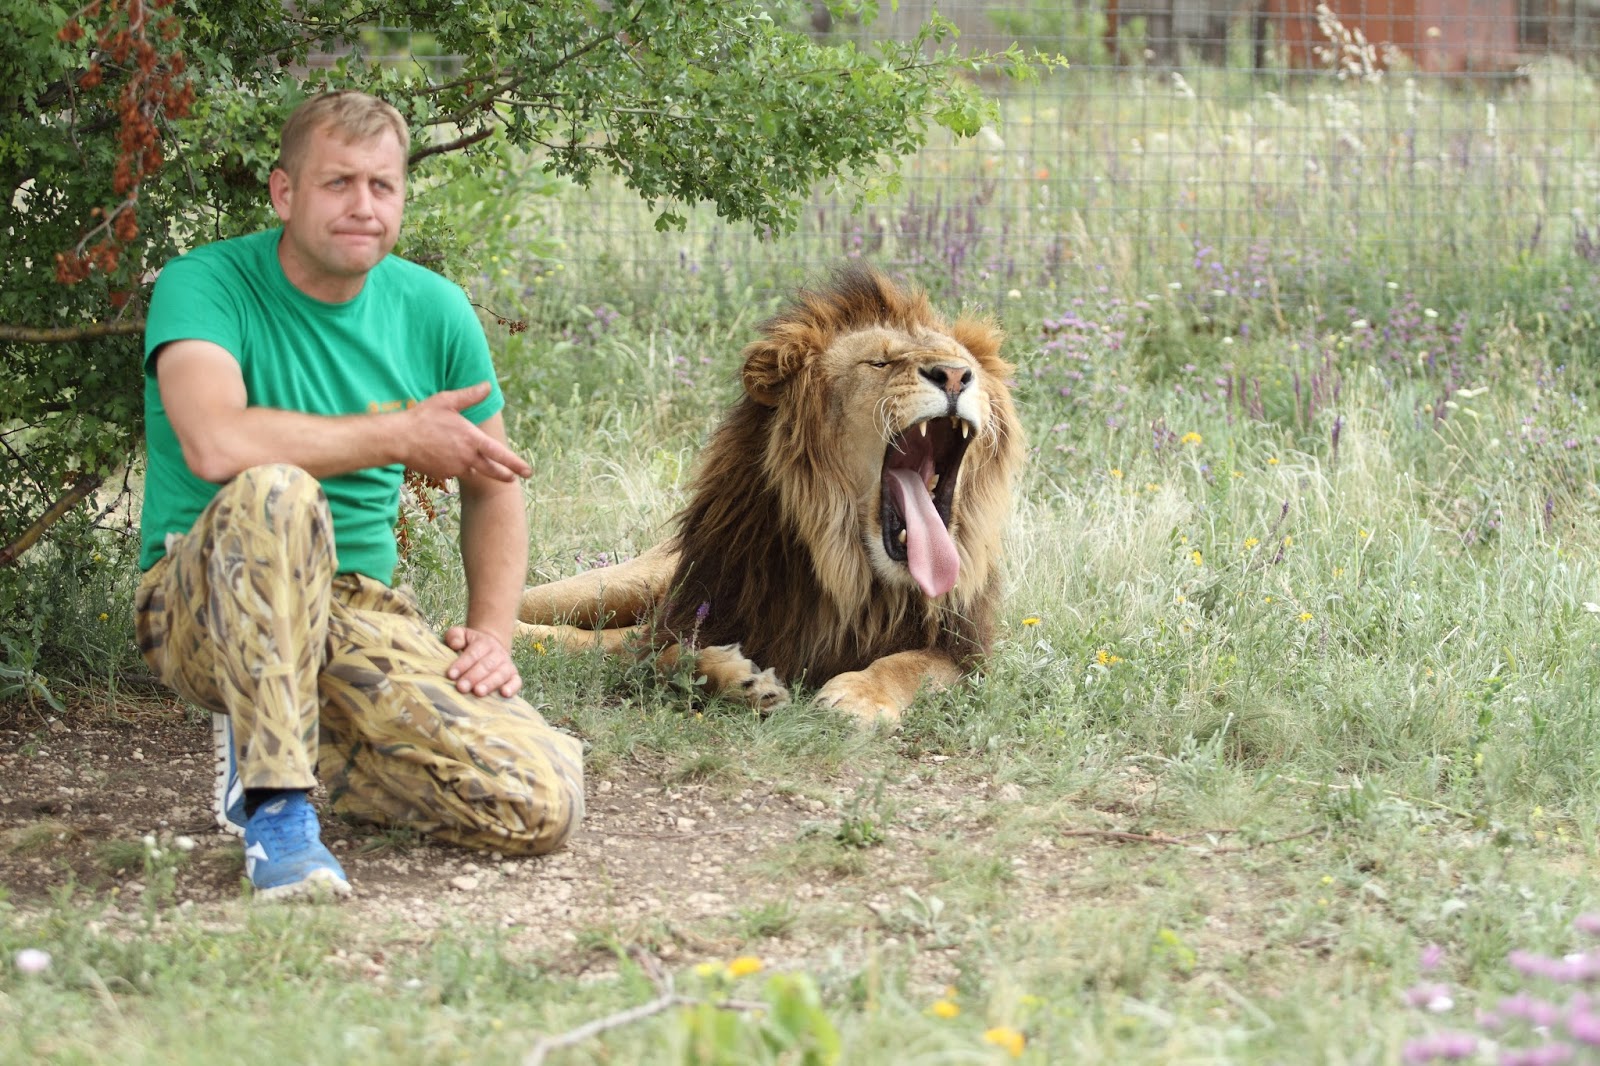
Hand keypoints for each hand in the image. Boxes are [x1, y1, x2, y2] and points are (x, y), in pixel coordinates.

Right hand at [402, 383, 532, 482]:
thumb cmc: (423, 417)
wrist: (399, 438)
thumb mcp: (448, 401)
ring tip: (469, 458)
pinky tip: (444, 456)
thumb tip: (488, 386)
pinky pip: (454, 472)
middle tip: (513, 479)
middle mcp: (467, 457)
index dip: (516, 464)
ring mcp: (454, 468)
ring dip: (474, 467)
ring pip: (471, 470)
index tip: (528, 472)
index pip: (500, 455)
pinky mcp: (442, 474)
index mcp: (472, 440)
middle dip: (504, 475)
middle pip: (492, 471)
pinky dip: (455, 466)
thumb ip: (470, 396)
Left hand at [443, 626, 522, 697]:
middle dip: (473, 677)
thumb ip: (454, 636)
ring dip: (489, 684)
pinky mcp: (514, 676)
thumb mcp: (461, 635)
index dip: (462, 664)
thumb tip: (456, 644)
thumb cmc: (470, 645)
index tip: (451, 675)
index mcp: (484, 642)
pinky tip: (505, 694)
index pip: (473, 653)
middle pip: (486, 665)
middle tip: (461, 688)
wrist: (491, 647)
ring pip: (500, 674)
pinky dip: (512, 688)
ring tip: (478, 692)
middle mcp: (498, 653)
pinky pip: (516, 682)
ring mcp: (507, 665)